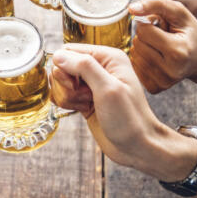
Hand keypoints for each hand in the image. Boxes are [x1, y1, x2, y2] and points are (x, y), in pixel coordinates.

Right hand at [51, 44, 196, 181]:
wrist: (137, 147)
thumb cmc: (129, 119)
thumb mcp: (108, 89)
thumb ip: (84, 67)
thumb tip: (59, 55)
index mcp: (108, 57)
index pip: (69, 50)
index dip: (65, 67)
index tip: (75, 85)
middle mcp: (99, 67)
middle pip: (61, 66)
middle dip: (65, 84)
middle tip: (83, 97)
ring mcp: (91, 83)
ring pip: (60, 81)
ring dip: (67, 96)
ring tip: (85, 105)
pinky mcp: (84, 98)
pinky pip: (63, 94)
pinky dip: (67, 103)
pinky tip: (81, 110)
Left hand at [129, 0, 196, 92]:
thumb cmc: (190, 32)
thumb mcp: (179, 12)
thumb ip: (155, 3)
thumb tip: (131, 8)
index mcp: (178, 51)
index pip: (143, 31)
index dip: (148, 24)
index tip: (160, 26)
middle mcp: (171, 70)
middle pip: (137, 44)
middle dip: (145, 36)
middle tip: (161, 37)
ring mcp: (163, 82)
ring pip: (134, 56)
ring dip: (142, 47)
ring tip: (159, 47)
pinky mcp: (156, 88)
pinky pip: (134, 68)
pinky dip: (141, 60)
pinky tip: (154, 58)